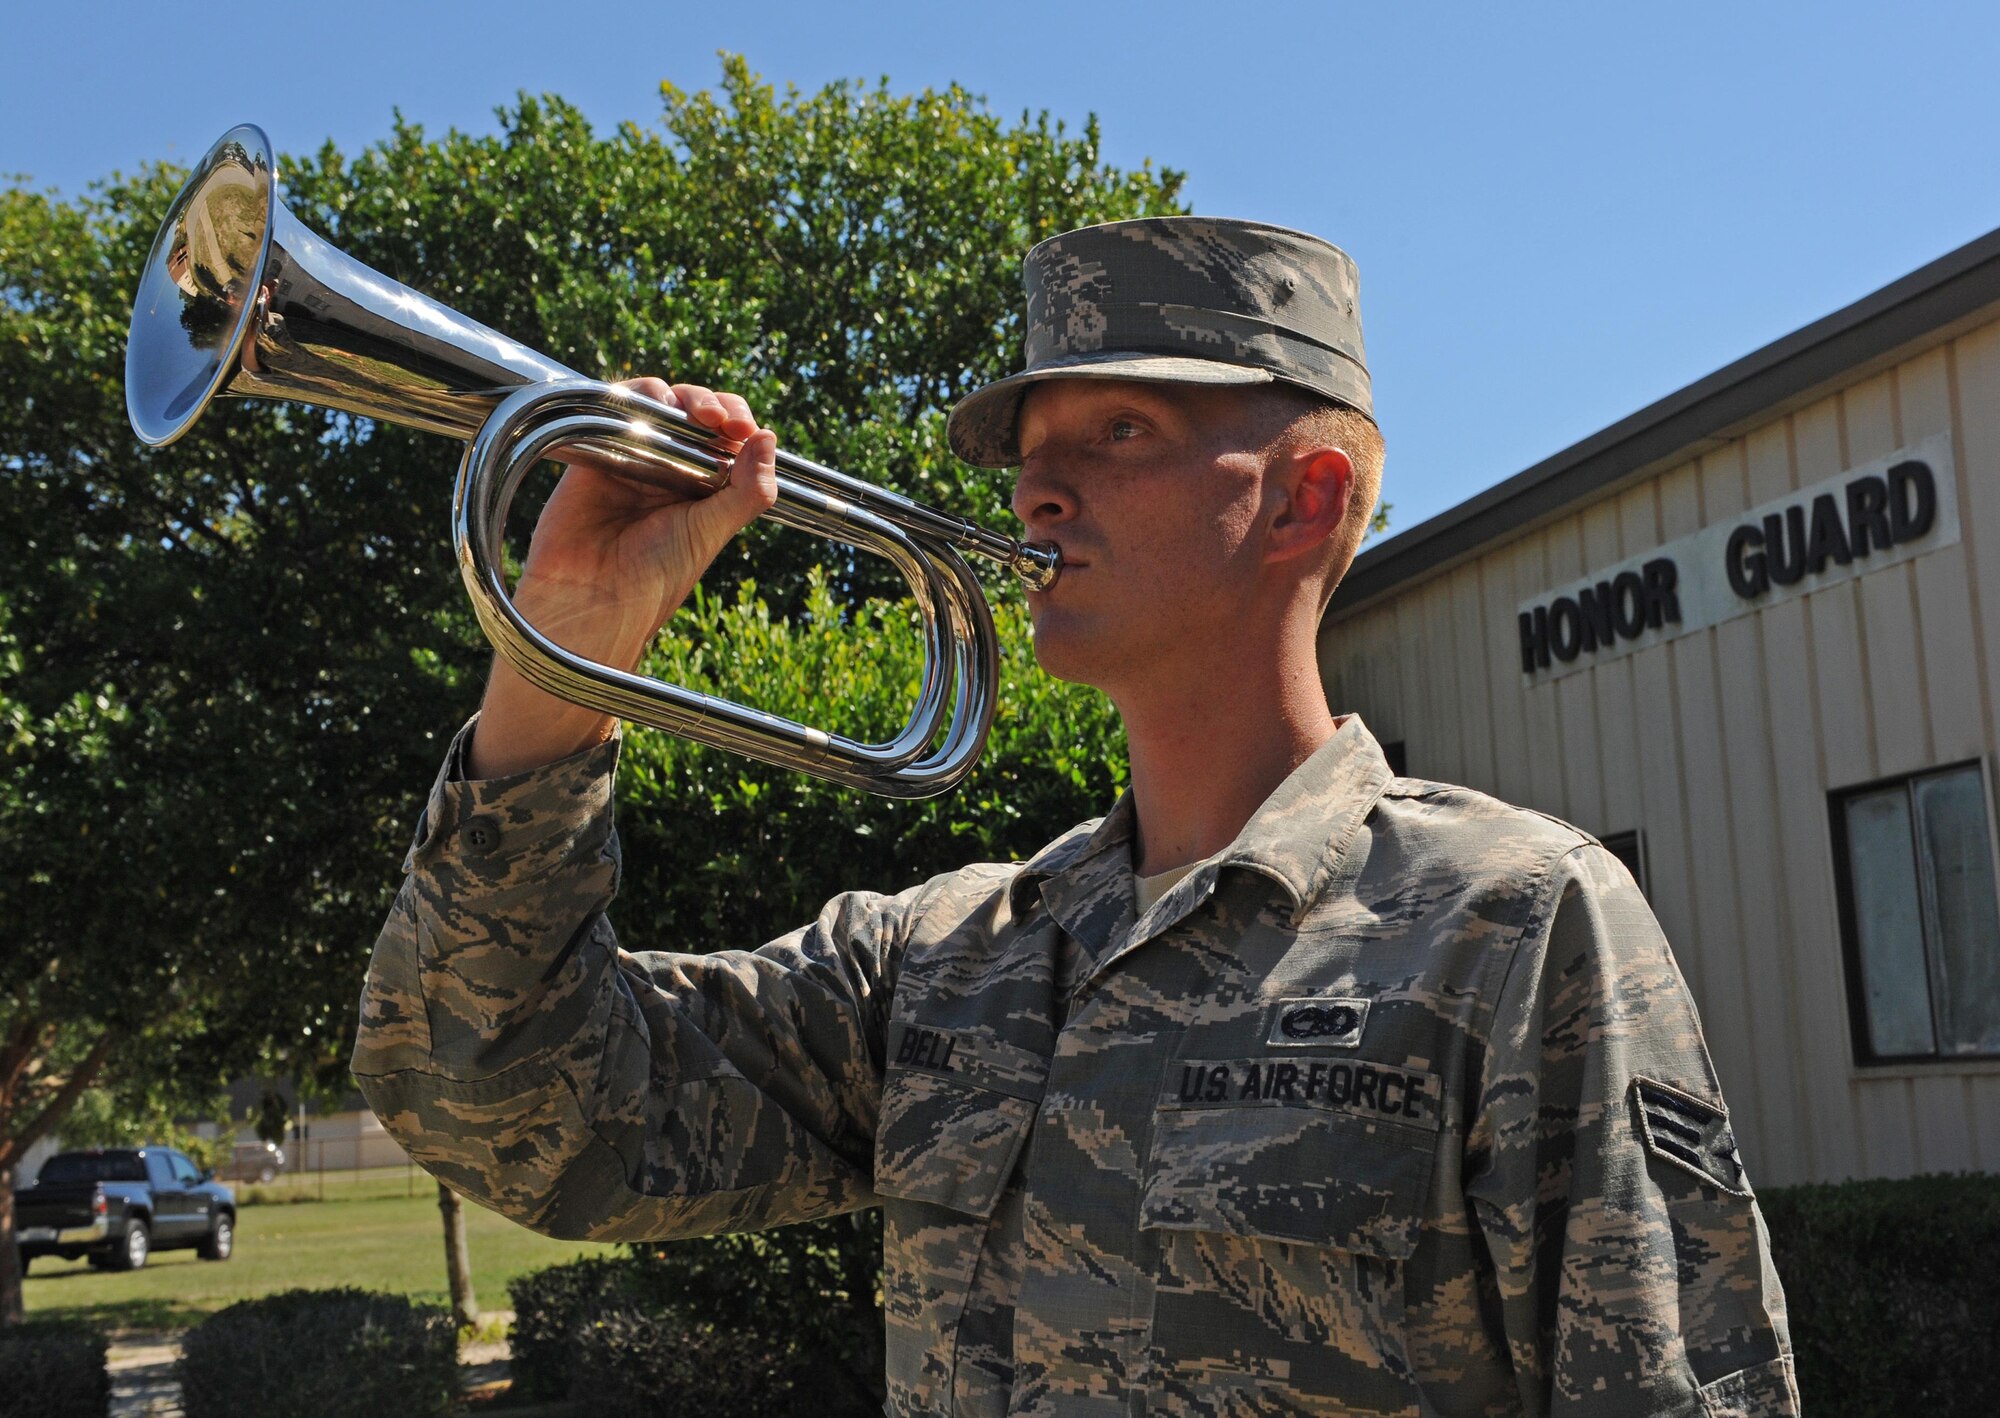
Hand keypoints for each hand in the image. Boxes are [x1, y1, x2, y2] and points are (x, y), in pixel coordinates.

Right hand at [467, 377, 777, 777]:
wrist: (590, 598)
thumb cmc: (653, 576)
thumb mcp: (712, 532)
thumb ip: (747, 490)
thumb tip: (770, 439)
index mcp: (704, 490)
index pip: (729, 440)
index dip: (740, 423)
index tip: (745, 429)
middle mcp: (670, 471)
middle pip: (695, 414)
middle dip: (713, 405)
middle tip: (720, 419)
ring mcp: (633, 458)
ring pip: (659, 405)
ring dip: (678, 395)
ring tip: (689, 411)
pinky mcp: (596, 452)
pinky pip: (616, 410)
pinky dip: (635, 396)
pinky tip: (651, 403)